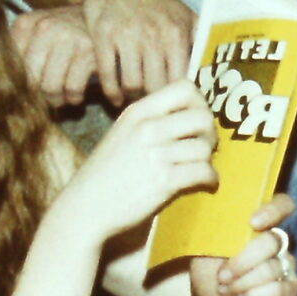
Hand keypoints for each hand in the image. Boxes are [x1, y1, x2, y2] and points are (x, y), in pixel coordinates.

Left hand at [12, 7, 100, 108]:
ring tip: (60, 97)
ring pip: (50, 87)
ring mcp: (68, 36)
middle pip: (29, 79)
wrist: (101, 19)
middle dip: (38, 95)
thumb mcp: (36, 34)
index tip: (26, 90)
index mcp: (26, 23)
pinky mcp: (88, 49)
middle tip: (45, 97)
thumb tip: (2, 88)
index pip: (10, 66)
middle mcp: (45, 26)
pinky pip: (73, 88)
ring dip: (56, 100)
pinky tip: (75, 94)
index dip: (18, 84)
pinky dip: (73, 98)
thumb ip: (17, 53)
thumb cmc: (62, 35)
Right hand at [54, 79, 218, 242]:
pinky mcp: (163, 182)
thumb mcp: (124, 133)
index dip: (199, 104)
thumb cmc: (107, 173)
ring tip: (201, 169)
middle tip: (203, 148)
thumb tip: (193, 116)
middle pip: (202, 117)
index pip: (185, 88)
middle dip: (210, 133)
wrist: (85, 207)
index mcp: (138, 112)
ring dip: (209, 160)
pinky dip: (210, 179)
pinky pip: (203, 172)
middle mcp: (147, 128)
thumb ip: (152, 121)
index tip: (196, 122)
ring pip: (204, 147)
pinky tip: (205, 184)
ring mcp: (155, 155)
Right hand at [80, 0, 196, 105]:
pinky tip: (116, 96)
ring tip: (136, 102)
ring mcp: (126, 35)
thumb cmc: (154, 2)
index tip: (175, 105)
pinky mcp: (103, 35)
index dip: (178, 97)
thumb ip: (199, 39)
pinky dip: (111, 91)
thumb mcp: (181, 14)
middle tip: (153, 108)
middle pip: (155, 86)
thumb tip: (216, 67)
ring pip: (131, 84)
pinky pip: (108, 74)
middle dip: (155, 101)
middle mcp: (152, 35)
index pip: (180, 80)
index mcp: (176, 32)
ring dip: (132, 98)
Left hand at [190, 195, 296, 295]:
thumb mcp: (204, 253)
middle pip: (272, 241)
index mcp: (257, 226)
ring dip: (242, 283)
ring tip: (226, 291)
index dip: (273, 210)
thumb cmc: (211, 276)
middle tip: (222, 276)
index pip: (281, 206)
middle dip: (243, 261)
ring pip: (271, 269)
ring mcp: (286, 266)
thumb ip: (212, 235)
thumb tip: (214, 216)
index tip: (253, 223)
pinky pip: (278, 290)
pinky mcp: (290, 290)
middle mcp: (276, 243)